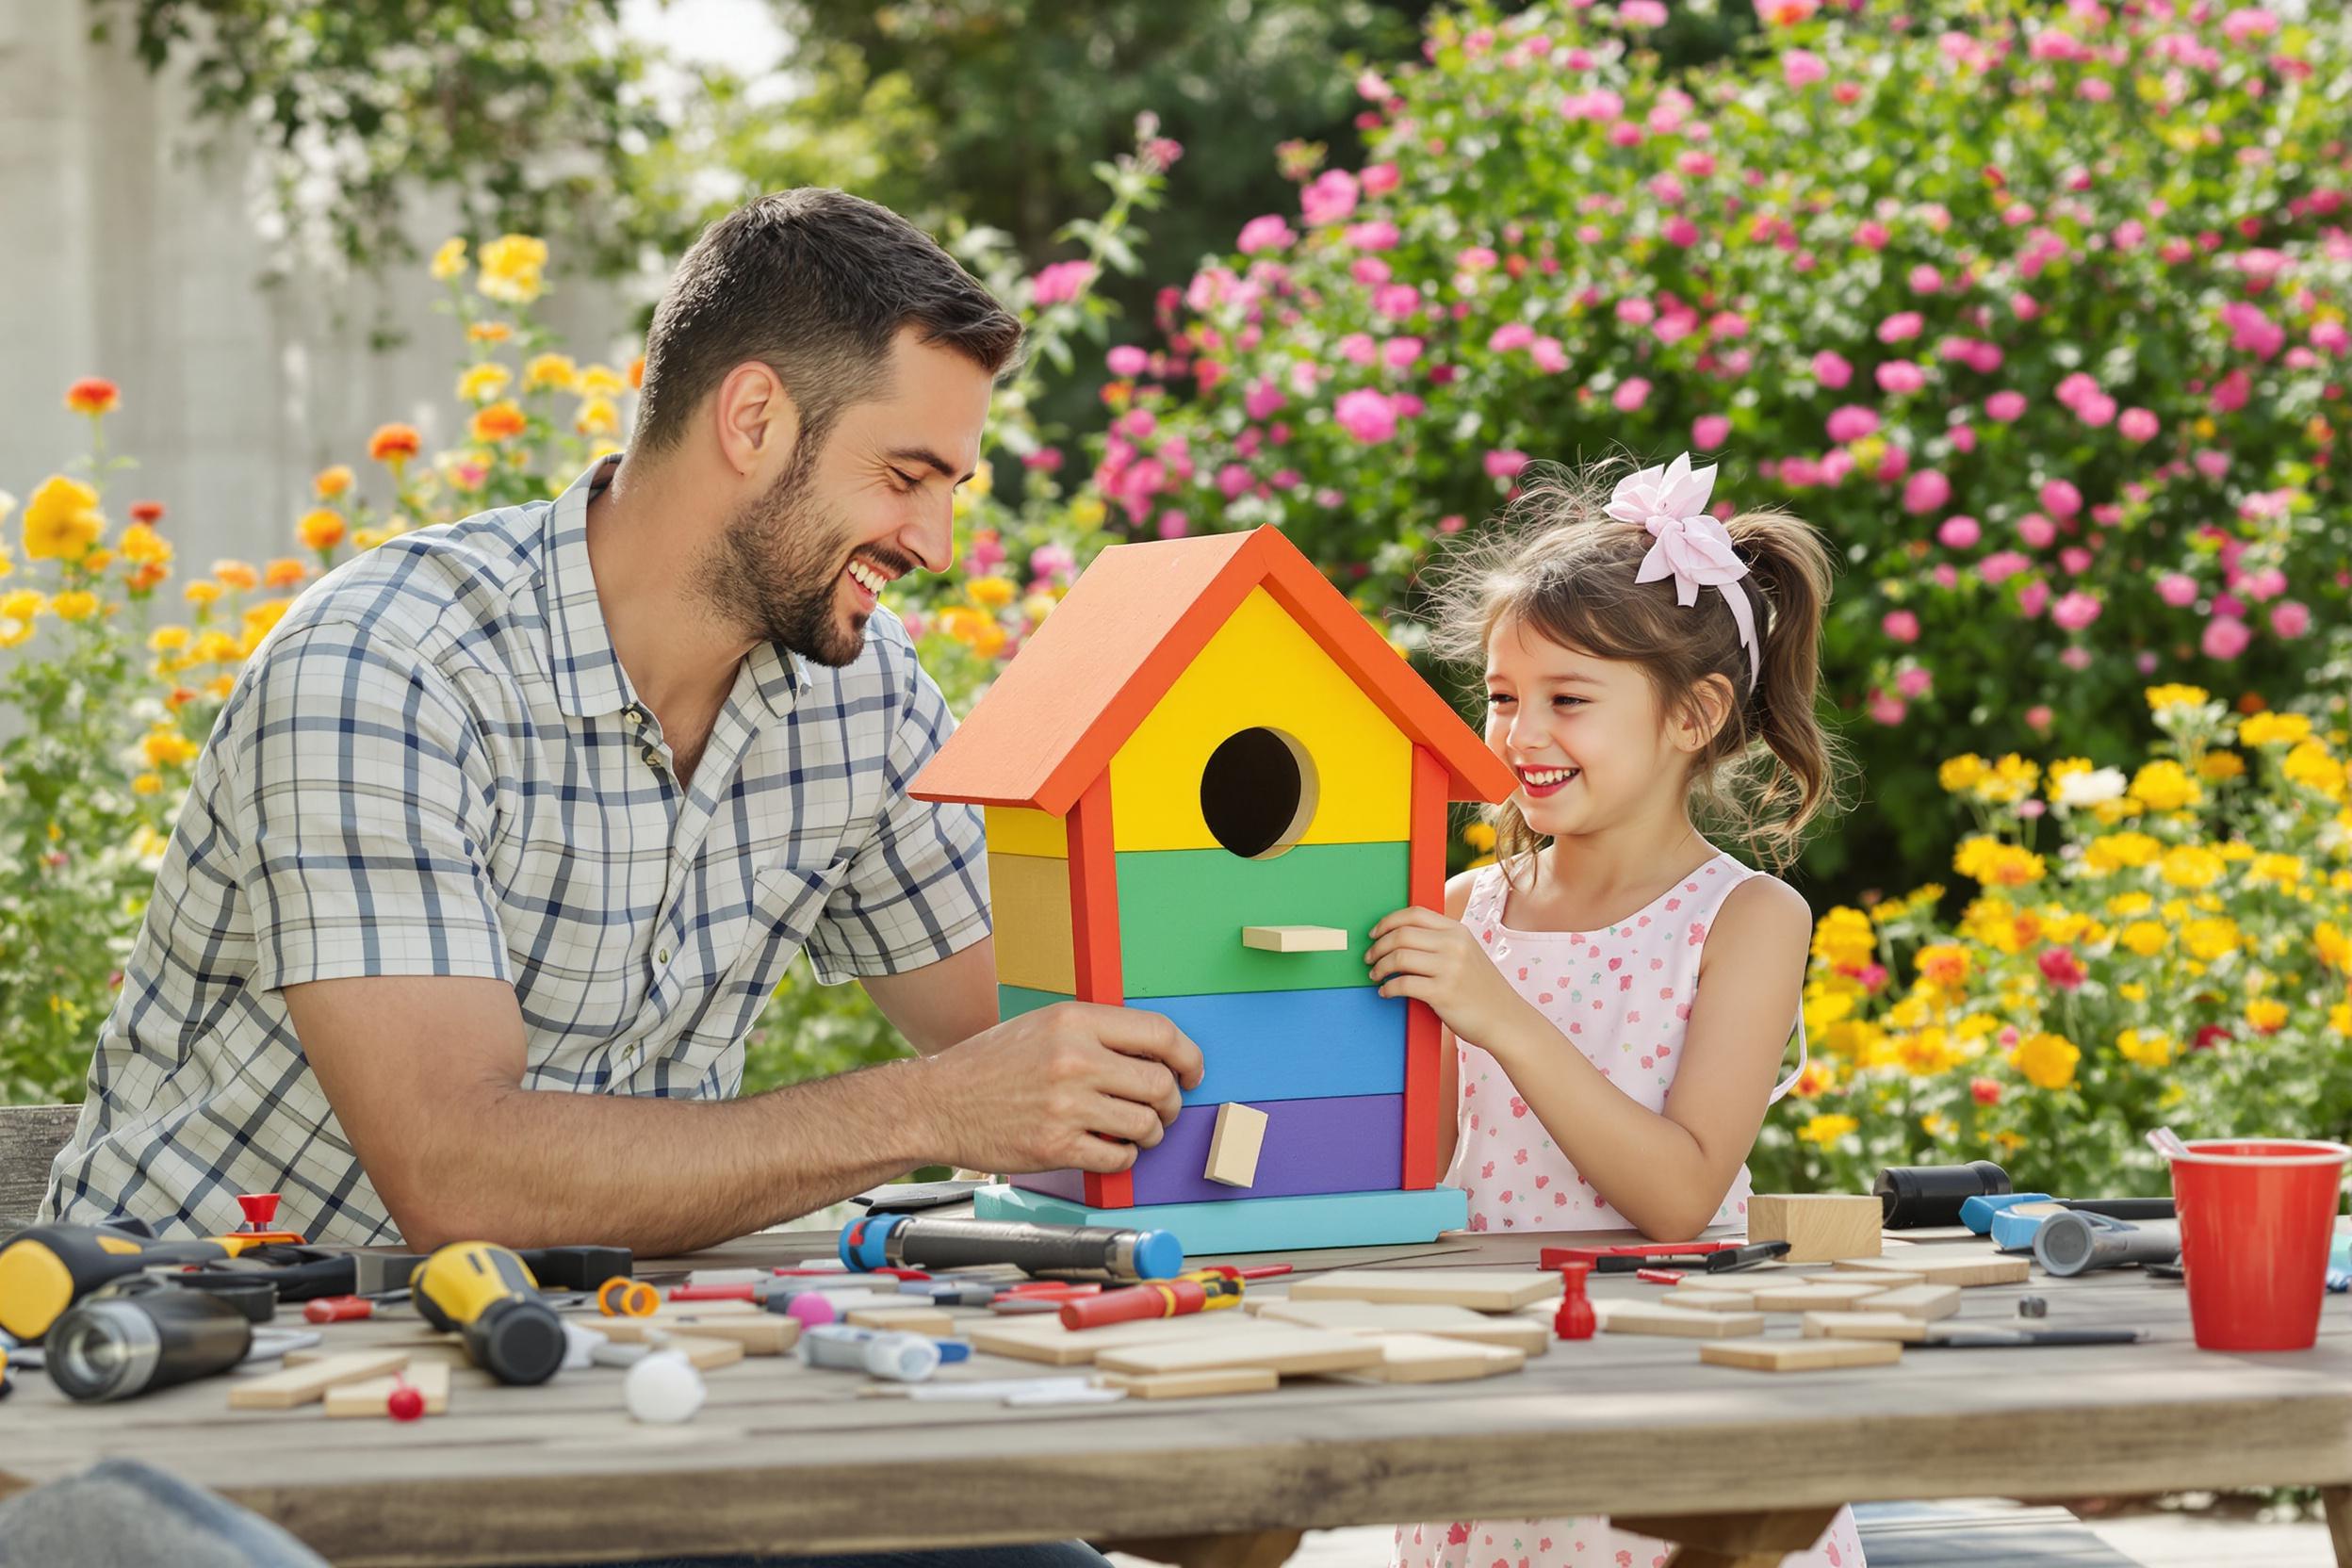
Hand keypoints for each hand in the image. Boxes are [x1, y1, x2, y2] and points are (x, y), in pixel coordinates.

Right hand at [914, 1003, 1204, 1175]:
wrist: (937, 1102)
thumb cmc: (990, 1064)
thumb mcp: (1042, 1025)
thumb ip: (1096, 1033)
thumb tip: (1157, 1053)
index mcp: (1074, 1021)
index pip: (1160, 1034)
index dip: (1188, 1057)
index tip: (1191, 1073)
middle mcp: (1074, 1059)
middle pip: (1161, 1085)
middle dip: (1170, 1103)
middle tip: (1160, 1110)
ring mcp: (1066, 1105)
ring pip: (1146, 1125)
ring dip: (1149, 1133)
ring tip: (1131, 1131)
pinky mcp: (1056, 1146)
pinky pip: (1118, 1157)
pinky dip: (1122, 1157)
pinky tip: (1107, 1148)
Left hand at [1365, 905, 1525, 1047]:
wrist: (1506, 1020)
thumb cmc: (1481, 989)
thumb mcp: (1467, 953)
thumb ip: (1441, 941)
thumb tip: (1400, 936)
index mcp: (1458, 931)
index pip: (1414, 914)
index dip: (1387, 921)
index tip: (1374, 934)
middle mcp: (1454, 945)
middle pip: (1401, 934)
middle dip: (1377, 946)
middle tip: (1369, 958)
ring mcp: (1449, 969)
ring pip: (1398, 958)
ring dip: (1379, 966)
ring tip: (1375, 975)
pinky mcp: (1443, 993)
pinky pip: (1402, 985)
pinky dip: (1387, 988)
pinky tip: (1385, 992)